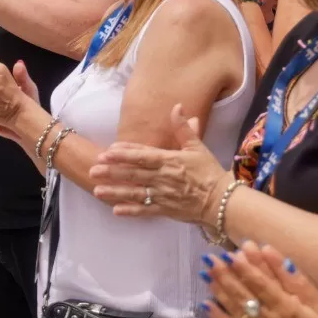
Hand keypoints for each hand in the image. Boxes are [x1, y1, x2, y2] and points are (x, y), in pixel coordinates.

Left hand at [88, 104, 228, 225]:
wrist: (223, 201)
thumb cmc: (209, 172)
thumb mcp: (197, 147)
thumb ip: (183, 128)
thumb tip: (177, 107)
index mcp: (169, 161)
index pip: (143, 155)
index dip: (124, 153)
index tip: (108, 151)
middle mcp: (163, 178)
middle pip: (134, 173)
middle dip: (112, 171)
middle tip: (93, 169)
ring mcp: (163, 195)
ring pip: (135, 193)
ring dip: (115, 191)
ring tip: (97, 190)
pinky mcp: (166, 210)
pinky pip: (146, 211)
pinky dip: (131, 211)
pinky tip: (115, 210)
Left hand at [203, 242, 317, 317]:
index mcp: (291, 309)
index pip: (268, 283)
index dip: (254, 265)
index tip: (242, 247)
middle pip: (247, 291)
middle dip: (230, 271)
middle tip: (216, 255)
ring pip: (236, 305)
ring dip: (220, 286)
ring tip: (207, 270)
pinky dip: (218, 315)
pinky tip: (205, 302)